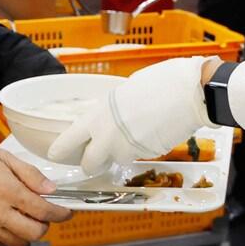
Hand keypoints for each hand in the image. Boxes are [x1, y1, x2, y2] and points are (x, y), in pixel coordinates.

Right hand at [0, 142, 72, 245]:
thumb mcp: (4, 158)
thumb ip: (29, 174)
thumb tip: (49, 188)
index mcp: (7, 191)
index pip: (43, 211)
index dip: (60, 213)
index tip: (65, 211)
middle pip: (34, 233)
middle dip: (45, 225)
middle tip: (44, 214)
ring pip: (18, 243)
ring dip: (27, 233)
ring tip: (25, 217)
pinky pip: (0, 243)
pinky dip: (9, 236)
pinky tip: (8, 221)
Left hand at [48, 57, 210, 174]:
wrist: (189, 93)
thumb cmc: (160, 82)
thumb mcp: (126, 90)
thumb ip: (113, 108)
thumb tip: (111, 116)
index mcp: (99, 114)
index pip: (70, 139)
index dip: (61, 150)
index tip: (55, 154)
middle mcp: (109, 135)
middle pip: (89, 163)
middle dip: (91, 162)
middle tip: (96, 155)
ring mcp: (128, 148)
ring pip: (113, 162)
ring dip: (116, 156)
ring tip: (130, 137)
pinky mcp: (146, 155)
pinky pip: (134, 157)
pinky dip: (136, 151)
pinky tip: (147, 135)